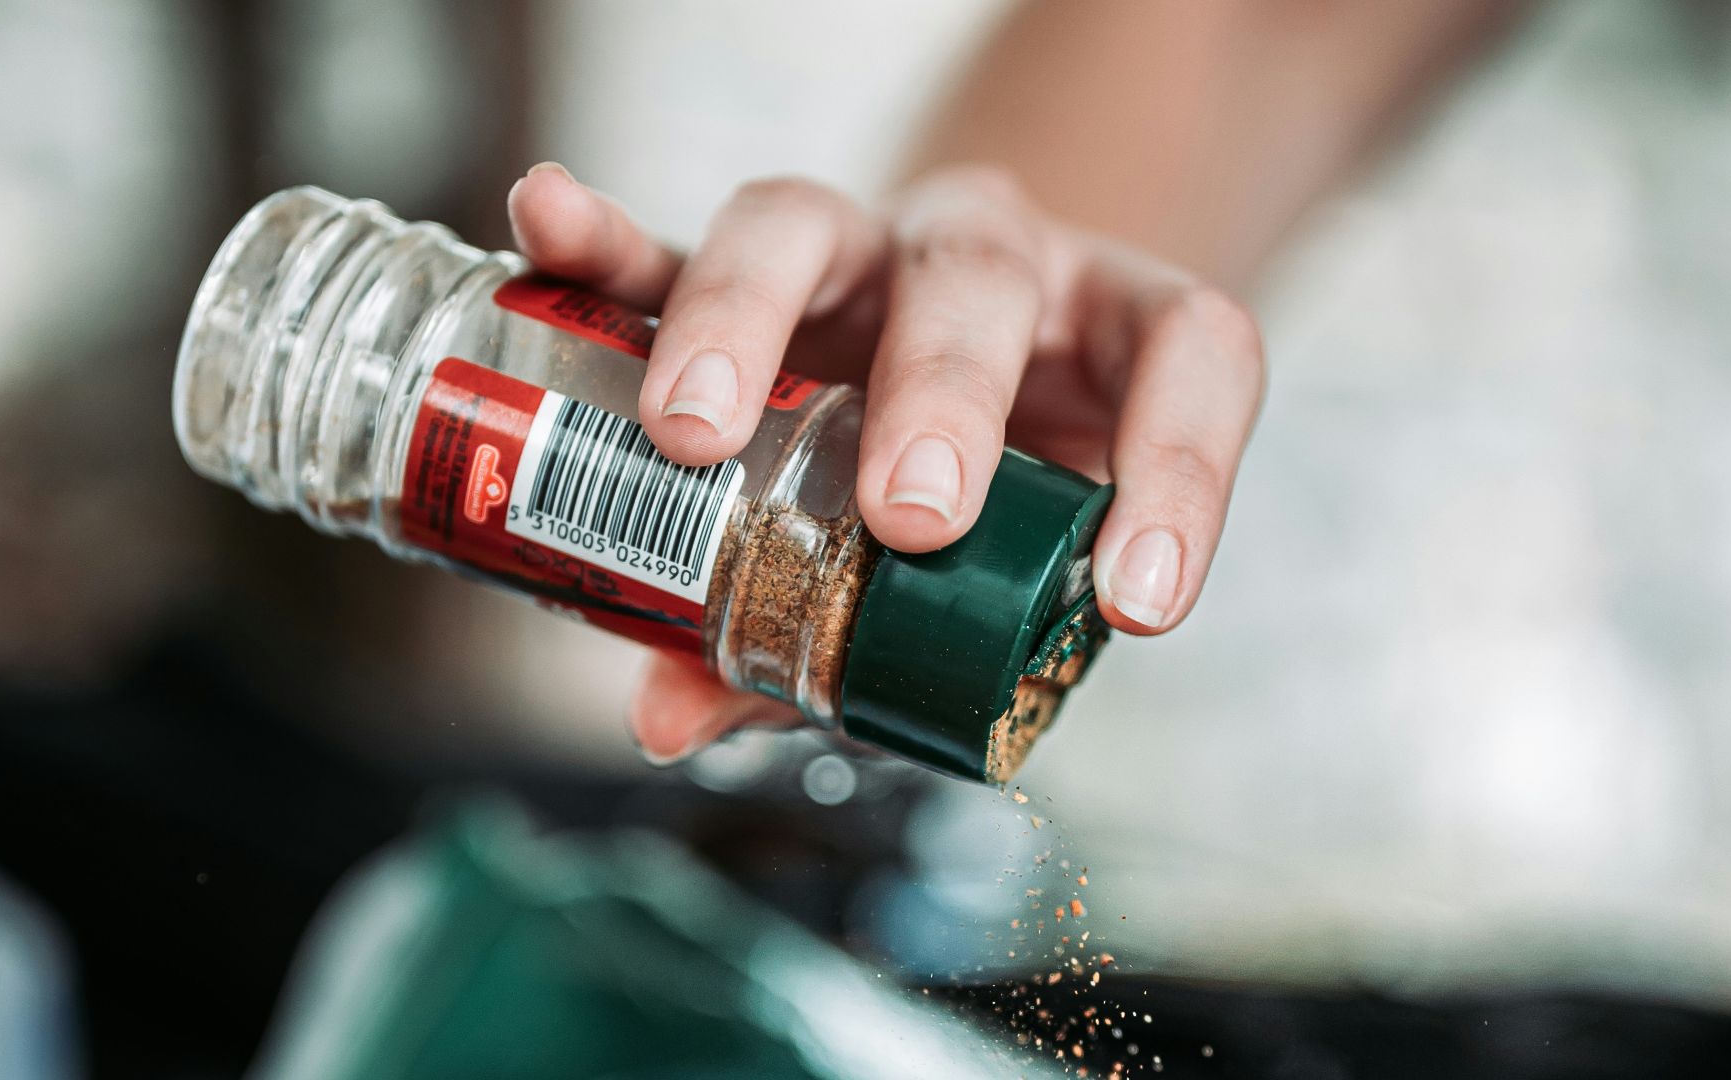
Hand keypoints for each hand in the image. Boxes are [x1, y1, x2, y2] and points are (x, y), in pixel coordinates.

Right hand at [506, 162, 1265, 761]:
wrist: (958, 361)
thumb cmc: (985, 495)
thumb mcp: (974, 578)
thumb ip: (859, 652)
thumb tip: (672, 721)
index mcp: (1104, 341)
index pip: (1186, 358)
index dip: (1181, 472)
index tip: (1134, 601)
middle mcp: (992, 269)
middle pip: (976, 283)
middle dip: (945, 396)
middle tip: (906, 518)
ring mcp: (864, 246)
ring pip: (809, 226)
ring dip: (742, 320)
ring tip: (689, 430)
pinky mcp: (753, 256)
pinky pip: (667, 233)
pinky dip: (604, 238)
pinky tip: (544, 222)